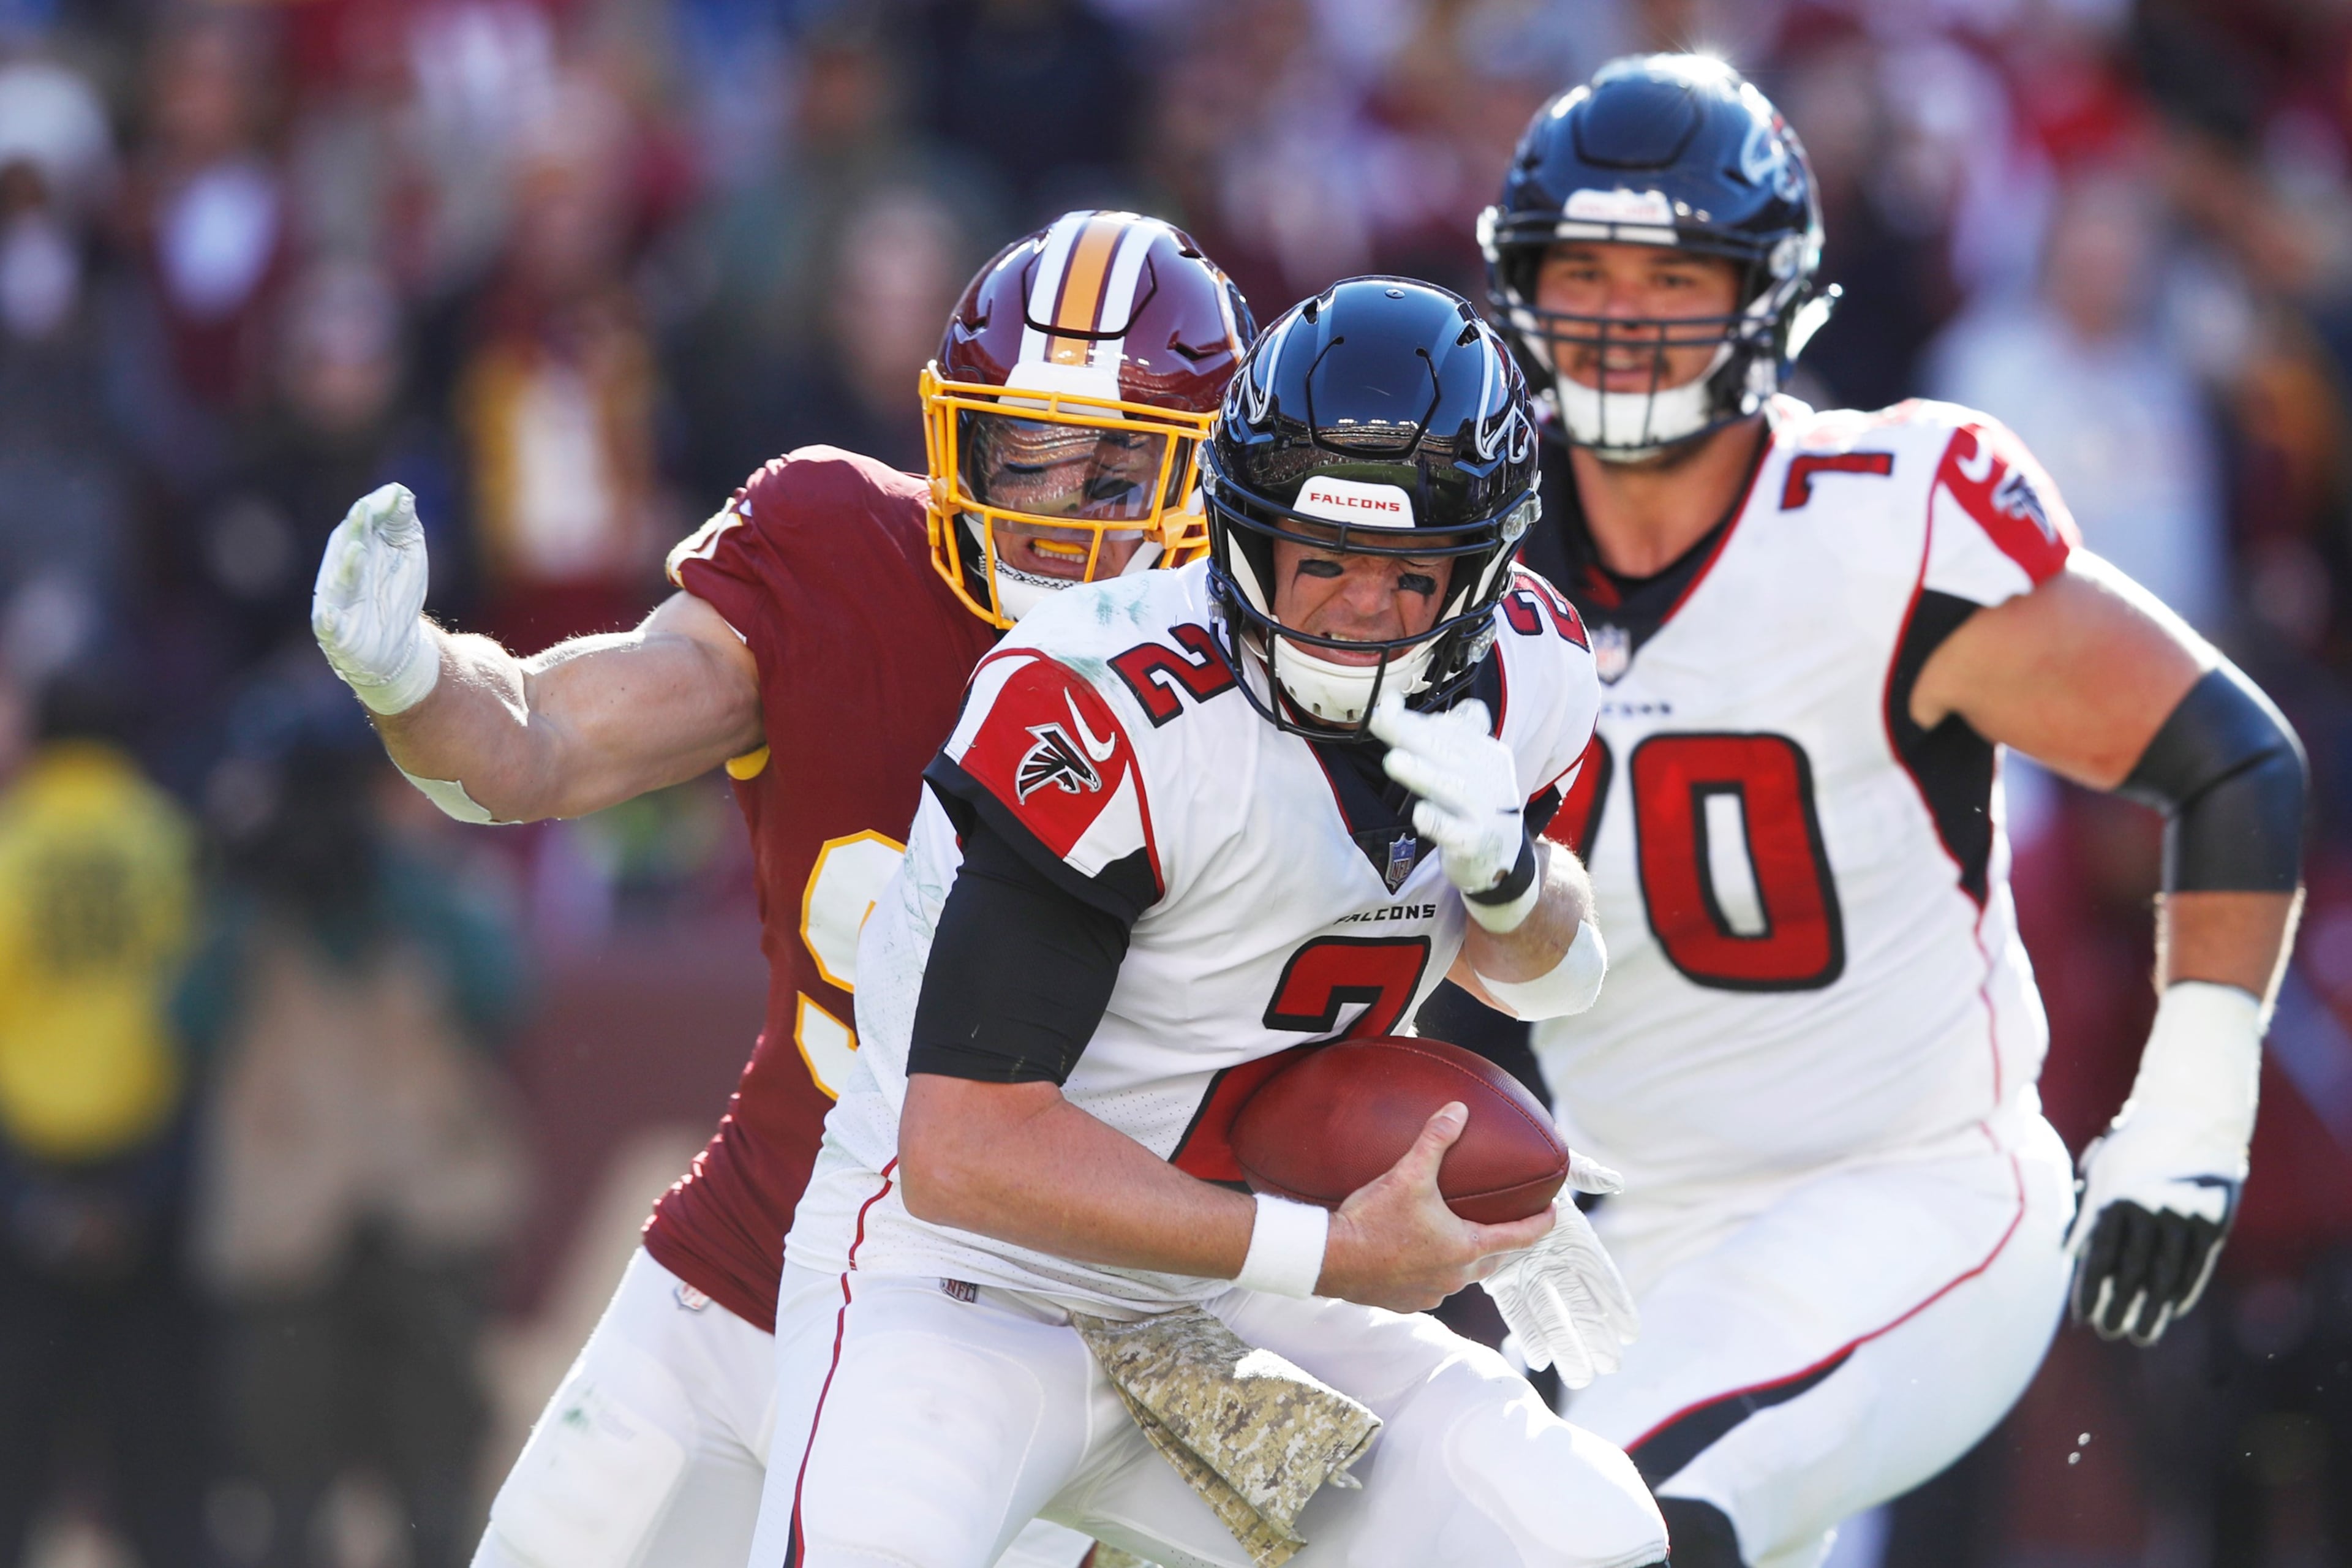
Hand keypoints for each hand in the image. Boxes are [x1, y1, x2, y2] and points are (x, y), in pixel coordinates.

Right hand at [313, 483, 440, 714]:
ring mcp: (337, 602)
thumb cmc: (395, 588)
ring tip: (358, 549)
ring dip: (347, 566)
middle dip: (356, 531)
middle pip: (346, 548)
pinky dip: (328, 621)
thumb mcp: (406, 549)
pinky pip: (328, 626)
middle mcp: (341, 571)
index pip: (362, 524)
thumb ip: (401, 520)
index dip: (376, 510)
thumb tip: (400, 491)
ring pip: (339, 582)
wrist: (397, 642)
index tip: (395, 499)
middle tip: (365, 512)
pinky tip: (329, 615)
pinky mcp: (337, 633)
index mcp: (356, 546)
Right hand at [1314, 1103, 1555, 1312]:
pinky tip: (1419, 1257)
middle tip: (1507, 1224)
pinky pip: (1432, 1287)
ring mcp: (1432, 1294)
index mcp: (1465, 1247)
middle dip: (1503, 1242)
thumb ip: (1436, 1140)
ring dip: (1465, 1258)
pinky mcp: (1408, 1303)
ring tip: (1458, 1237)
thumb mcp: (1408, 1174)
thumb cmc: (1373, 1219)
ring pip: (1461, 1275)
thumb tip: (1459, 1110)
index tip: (1553, 1213)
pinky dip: (1434, 1272)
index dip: (1541, 1223)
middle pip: (1493, 1259)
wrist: (1329, 1258)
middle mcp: (1455, 1277)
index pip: (1520, 1237)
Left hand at [1371, 695, 1527, 903]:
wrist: (1501, 855)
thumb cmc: (1472, 803)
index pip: (1455, 728)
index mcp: (1487, 753)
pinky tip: (1420, 814)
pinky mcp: (1475, 842)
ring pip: (1451, 788)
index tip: (1387, 705)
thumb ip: (1433, 736)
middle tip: (1380, 719)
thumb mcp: (1466, 765)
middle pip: (1447, 751)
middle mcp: (1488, 777)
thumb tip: (1390, 703)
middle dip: (1411, 734)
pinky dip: (1438, 823)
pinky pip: (1455, 832)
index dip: (1419, 717)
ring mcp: (1484, 810)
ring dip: (1423, 773)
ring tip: (1394, 761)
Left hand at [1480, 1153, 1637, 1387]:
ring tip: (1581, 1376)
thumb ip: (1584, 1173)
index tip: (1630, 1332)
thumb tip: (1613, 1181)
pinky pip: (1516, 1309)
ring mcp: (1529, 1271)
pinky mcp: (1501, 1276)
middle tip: (1610, 1366)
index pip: (1599, 1277)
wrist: (1482, 1172)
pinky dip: (1528, 1332)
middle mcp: (1553, 1261)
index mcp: (1573, 1240)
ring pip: (1551, 1315)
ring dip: (1565, 1344)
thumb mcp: (1560, 1168)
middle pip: (1579, 1305)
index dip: (1615, 1304)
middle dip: (1593, 1336)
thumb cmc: (1527, 1166)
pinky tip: (1539, 1359)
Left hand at [2068, 980, 2259, 1345]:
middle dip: (2117, 1308)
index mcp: (2112, 1197)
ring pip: (2163, 1277)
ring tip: (2139, 1336)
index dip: (2089, 1292)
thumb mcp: (2099, 1169)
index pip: (2096, 1257)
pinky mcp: (2212, 1222)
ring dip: (2150, 1311)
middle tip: (2109, 1334)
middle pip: (2129, 1274)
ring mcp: (2182, 1217)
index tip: (2083, 1319)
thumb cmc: (2131, 1143)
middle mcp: (2147, 1211)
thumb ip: (2084, 1210)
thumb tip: (2064, 1254)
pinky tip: (2170, 1311)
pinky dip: (2182, 1292)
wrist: (2190, 1114)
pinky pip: (2195, 1267)